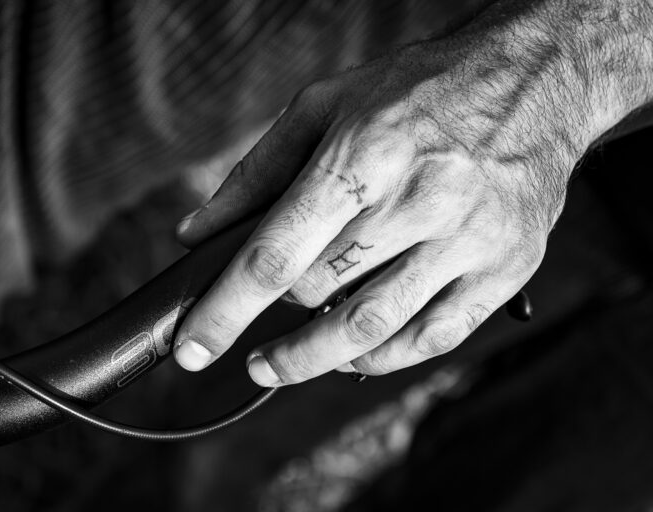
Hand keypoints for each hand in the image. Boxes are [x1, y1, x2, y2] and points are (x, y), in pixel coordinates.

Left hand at [172, 1, 650, 385]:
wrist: (535, 81)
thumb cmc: (421, 89)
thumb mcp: (325, 106)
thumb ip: (256, 173)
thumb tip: (199, 232)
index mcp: (365, 155)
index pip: (276, 254)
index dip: (225, 311)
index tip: (193, 348)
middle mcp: (419, 201)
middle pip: (316, 292)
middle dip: (268, 316)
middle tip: (248, 321)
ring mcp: (468, 240)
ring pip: (370, 329)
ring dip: (311, 360)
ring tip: (275, 366)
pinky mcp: (505, 268)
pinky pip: (432, 338)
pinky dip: (381, 360)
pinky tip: (350, 357)